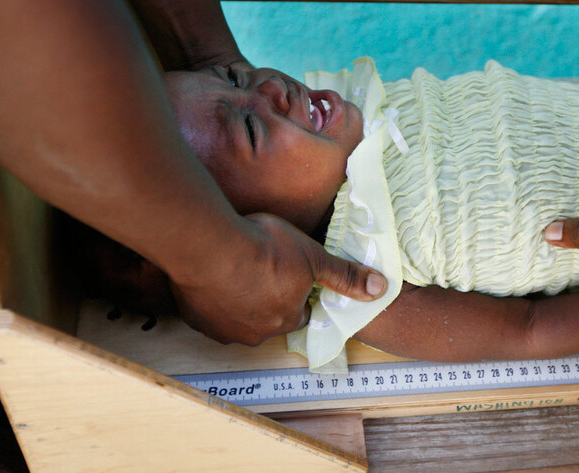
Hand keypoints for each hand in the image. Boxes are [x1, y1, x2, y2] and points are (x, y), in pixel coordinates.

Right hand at [173, 213, 385, 344]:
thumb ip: (345, 276)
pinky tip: (213, 274)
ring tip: (236, 268)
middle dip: (268, 297)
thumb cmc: (264, 247)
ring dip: (239, 299)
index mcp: (288, 319)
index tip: (289, 273)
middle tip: (262, 266)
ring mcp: (224, 330)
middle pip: (270, 317)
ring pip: (239, 318)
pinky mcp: (197, 320)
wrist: (209, 245)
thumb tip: (381, 288)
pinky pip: (210, 312)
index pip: (301, 312)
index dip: (297, 291)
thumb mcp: (314, 256)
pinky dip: (212, 297)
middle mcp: (257, 333)